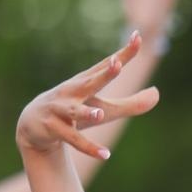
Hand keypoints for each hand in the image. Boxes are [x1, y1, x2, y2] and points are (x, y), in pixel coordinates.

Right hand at [16, 34, 160, 160]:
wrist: (34, 124)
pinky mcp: (54, 129)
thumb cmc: (74, 110)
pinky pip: (74, 139)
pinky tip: (105, 155)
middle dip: (104, 73)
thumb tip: (157, 94)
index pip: (108, 65)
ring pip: (75, 111)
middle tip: (117, 63)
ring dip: (86, 112)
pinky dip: (89, 148)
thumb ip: (131, 103)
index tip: (138, 36)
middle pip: (91, 82)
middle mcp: (73, 91)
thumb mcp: (103, 107)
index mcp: (87, 82)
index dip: (124, 53)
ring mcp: (61, 109)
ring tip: (98, 113)